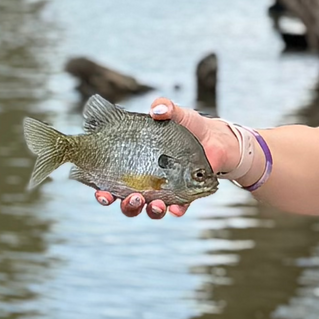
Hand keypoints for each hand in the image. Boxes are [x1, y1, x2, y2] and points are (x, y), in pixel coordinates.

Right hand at [93, 97, 239, 219]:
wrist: (218, 138)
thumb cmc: (191, 126)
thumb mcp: (177, 114)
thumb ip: (166, 108)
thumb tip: (156, 110)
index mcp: (135, 165)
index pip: (112, 183)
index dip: (103, 191)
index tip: (100, 192)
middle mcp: (147, 183)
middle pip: (128, 202)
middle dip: (127, 205)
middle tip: (132, 197)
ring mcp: (166, 192)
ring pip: (150, 210)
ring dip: (149, 211)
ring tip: (154, 204)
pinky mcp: (186, 197)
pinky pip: (177, 209)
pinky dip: (175, 211)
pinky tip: (175, 209)